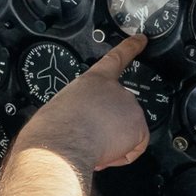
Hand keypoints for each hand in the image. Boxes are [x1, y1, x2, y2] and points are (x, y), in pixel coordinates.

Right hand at [17, 35, 149, 170]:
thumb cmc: (54, 129)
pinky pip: (136, 147)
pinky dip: (122, 155)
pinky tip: (106, 153)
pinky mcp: (138, 127)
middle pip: (121, 110)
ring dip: (113, 142)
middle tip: (89, 135)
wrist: (61, 143)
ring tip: (93, 144)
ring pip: (128, 131)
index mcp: (93, 80)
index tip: (141, 39)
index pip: (116, 58)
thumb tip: (83, 123)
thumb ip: (82, 107)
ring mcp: (130, 107)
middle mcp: (115, 89)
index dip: (130, 47)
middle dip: (109, 127)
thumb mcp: (64, 106)